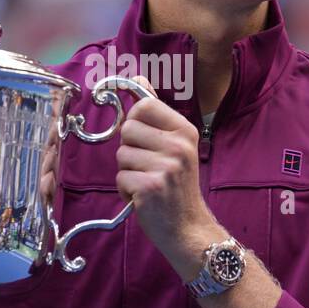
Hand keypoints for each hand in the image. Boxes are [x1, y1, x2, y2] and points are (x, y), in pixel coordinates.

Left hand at [115, 77, 213, 257]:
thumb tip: (138, 79)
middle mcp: (178, 146)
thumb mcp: (176, 146)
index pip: (144, 105)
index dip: (135, 121)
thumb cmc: (177, 186)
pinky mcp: (149, 186)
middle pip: (127, 128)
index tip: (144, 138)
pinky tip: (143, 197)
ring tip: (147, 182)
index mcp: (185, 131)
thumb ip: (156, 114)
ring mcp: (165, 166)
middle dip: (129, 149)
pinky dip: (126, 190)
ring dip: (127, 171)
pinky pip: (120, 177)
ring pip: (121, 154)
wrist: (188, 228)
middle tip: (147, 166)